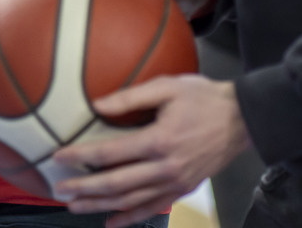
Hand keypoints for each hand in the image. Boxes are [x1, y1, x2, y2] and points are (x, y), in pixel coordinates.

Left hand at [53, 76, 251, 227]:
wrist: (243, 119)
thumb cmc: (204, 98)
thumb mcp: (167, 87)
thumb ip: (130, 97)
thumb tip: (97, 104)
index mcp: (159, 140)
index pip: (110, 153)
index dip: (81, 156)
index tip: (59, 157)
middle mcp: (165, 168)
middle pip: (116, 184)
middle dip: (84, 188)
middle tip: (60, 190)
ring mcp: (176, 182)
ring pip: (131, 201)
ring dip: (100, 205)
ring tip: (75, 206)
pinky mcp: (184, 189)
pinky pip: (153, 207)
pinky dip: (130, 217)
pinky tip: (111, 222)